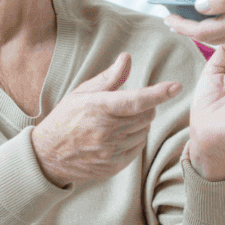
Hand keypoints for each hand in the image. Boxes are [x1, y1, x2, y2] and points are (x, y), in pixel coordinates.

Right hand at [31, 53, 180, 186]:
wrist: (48, 155)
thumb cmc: (66, 118)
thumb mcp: (82, 93)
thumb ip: (109, 78)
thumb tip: (127, 58)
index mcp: (99, 108)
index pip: (137, 100)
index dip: (159, 93)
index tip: (176, 86)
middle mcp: (107, 131)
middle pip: (146, 115)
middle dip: (145, 106)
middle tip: (128, 104)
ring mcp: (111, 151)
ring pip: (144, 132)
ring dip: (139, 123)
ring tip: (118, 122)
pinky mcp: (114, 165)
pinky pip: (138, 148)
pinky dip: (134, 139)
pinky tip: (118, 136)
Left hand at [165, 0, 224, 44]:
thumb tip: (198, 5)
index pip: (204, 31)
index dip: (183, 25)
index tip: (167, 16)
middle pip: (213, 35)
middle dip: (191, 28)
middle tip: (173, 19)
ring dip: (206, 27)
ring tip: (192, 17)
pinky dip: (224, 24)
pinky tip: (222, 16)